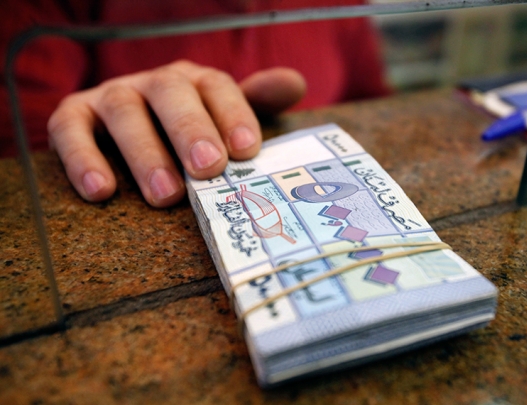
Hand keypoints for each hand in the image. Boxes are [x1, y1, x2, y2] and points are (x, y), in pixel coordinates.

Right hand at [47, 60, 305, 206]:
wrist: (130, 128)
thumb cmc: (189, 132)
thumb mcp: (224, 117)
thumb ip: (255, 103)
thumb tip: (295, 84)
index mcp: (196, 83)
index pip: (217, 86)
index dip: (233, 113)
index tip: (246, 149)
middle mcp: (155, 84)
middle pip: (172, 93)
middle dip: (191, 129)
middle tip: (207, 167)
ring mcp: (113, 96)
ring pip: (124, 111)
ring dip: (144, 151)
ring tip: (165, 194)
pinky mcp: (75, 115)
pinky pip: (70, 129)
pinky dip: (81, 157)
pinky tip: (101, 191)